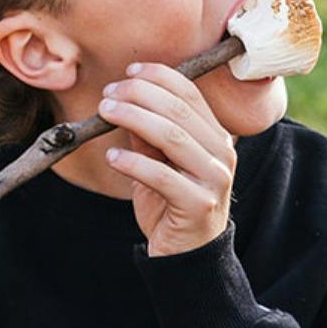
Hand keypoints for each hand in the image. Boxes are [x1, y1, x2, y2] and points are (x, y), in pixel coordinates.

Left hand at [97, 62, 236, 257]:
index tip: (128, 72)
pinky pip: (161, 176)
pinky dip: (133, 162)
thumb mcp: (158, 162)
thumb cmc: (170, 204)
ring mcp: (214, 179)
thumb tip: (124, 99)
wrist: (185, 255)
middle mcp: (222, 153)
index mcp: (216, 136)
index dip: (158, 76)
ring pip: (172, 135)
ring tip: (105, 113)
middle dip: (139, 95)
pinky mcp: (198, 205)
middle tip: (108, 95)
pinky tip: (112, 158)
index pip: (191, 93)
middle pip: (179, 109)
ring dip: (133, 118)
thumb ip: (147, 133)